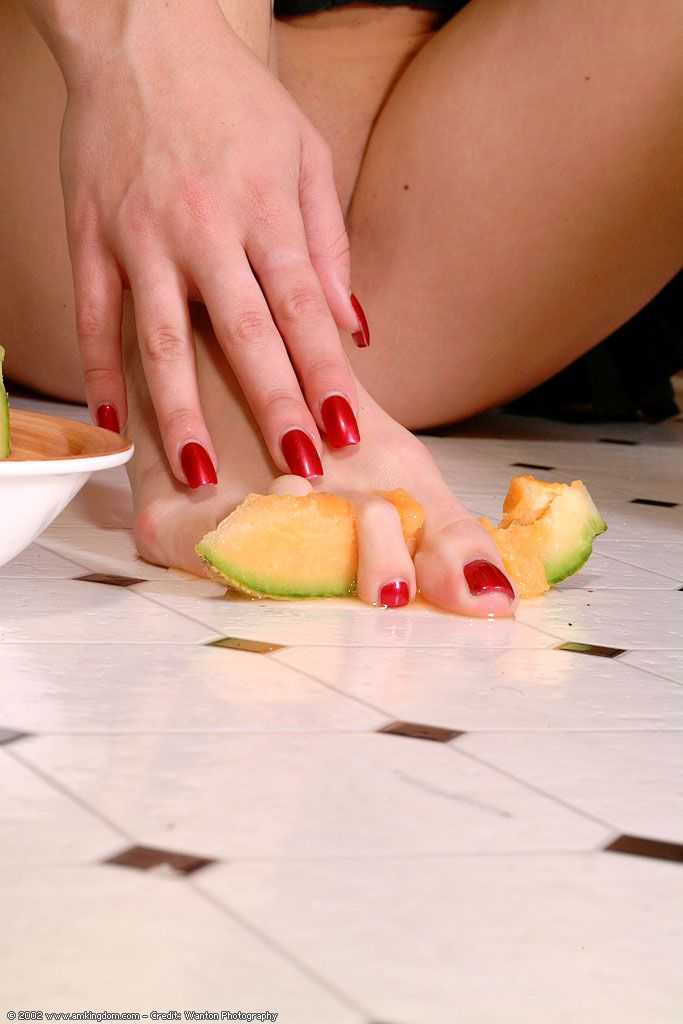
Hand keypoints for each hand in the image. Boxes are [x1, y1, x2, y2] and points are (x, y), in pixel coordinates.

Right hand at [56, 0, 367, 484]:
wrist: (141, 31)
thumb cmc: (234, 98)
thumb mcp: (303, 152)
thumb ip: (329, 242)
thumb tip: (354, 326)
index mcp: (264, 207)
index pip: (303, 308)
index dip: (325, 374)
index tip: (345, 431)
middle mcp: (203, 227)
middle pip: (244, 334)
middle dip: (274, 406)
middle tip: (296, 468)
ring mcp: (140, 234)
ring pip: (163, 338)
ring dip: (183, 412)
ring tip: (200, 473)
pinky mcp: (90, 235)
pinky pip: (96, 316)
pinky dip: (101, 372)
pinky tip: (115, 423)